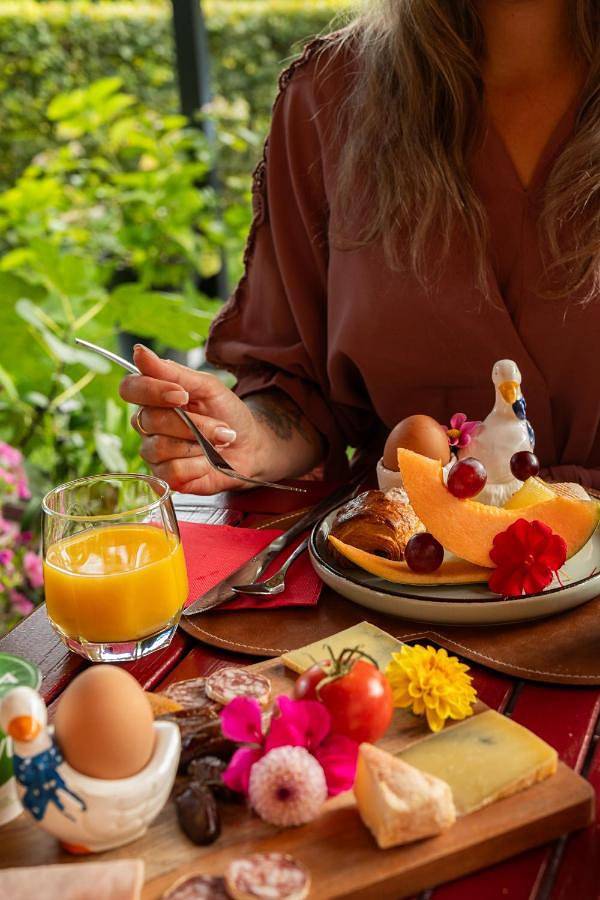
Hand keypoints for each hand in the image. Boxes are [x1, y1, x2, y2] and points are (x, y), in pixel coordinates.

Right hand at [119, 345, 263, 493]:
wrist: (250, 447)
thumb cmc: (228, 413)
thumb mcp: (207, 387)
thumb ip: (173, 372)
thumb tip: (139, 352)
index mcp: (153, 397)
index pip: (130, 388)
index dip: (152, 391)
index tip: (182, 395)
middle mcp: (148, 424)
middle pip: (149, 420)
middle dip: (192, 423)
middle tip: (219, 425)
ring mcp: (153, 452)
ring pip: (160, 446)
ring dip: (198, 444)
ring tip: (217, 443)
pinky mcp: (165, 477)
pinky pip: (171, 471)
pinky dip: (198, 466)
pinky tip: (208, 462)